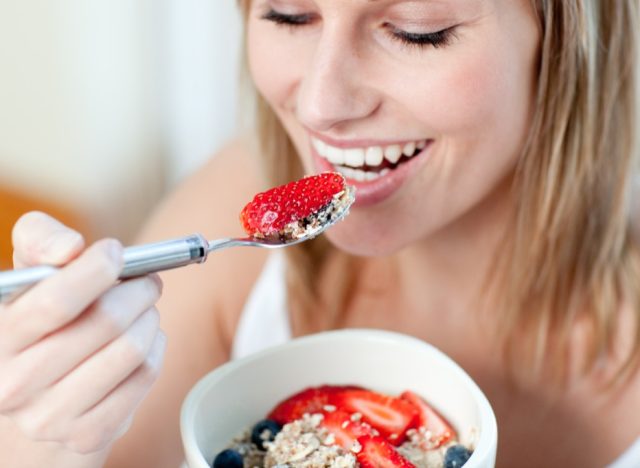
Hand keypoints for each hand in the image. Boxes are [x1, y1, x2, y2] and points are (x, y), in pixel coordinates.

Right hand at [0, 212, 165, 453]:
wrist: (39, 396)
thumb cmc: (43, 322)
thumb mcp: (30, 277)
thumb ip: (41, 241)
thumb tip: (70, 246)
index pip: (53, 302)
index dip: (95, 270)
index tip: (116, 252)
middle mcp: (16, 384)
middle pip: (105, 322)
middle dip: (138, 291)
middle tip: (147, 282)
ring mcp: (51, 416)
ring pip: (132, 349)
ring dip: (150, 318)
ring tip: (145, 310)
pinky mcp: (88, 435)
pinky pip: (145, 376)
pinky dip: (156, 349)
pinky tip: (145, 341)